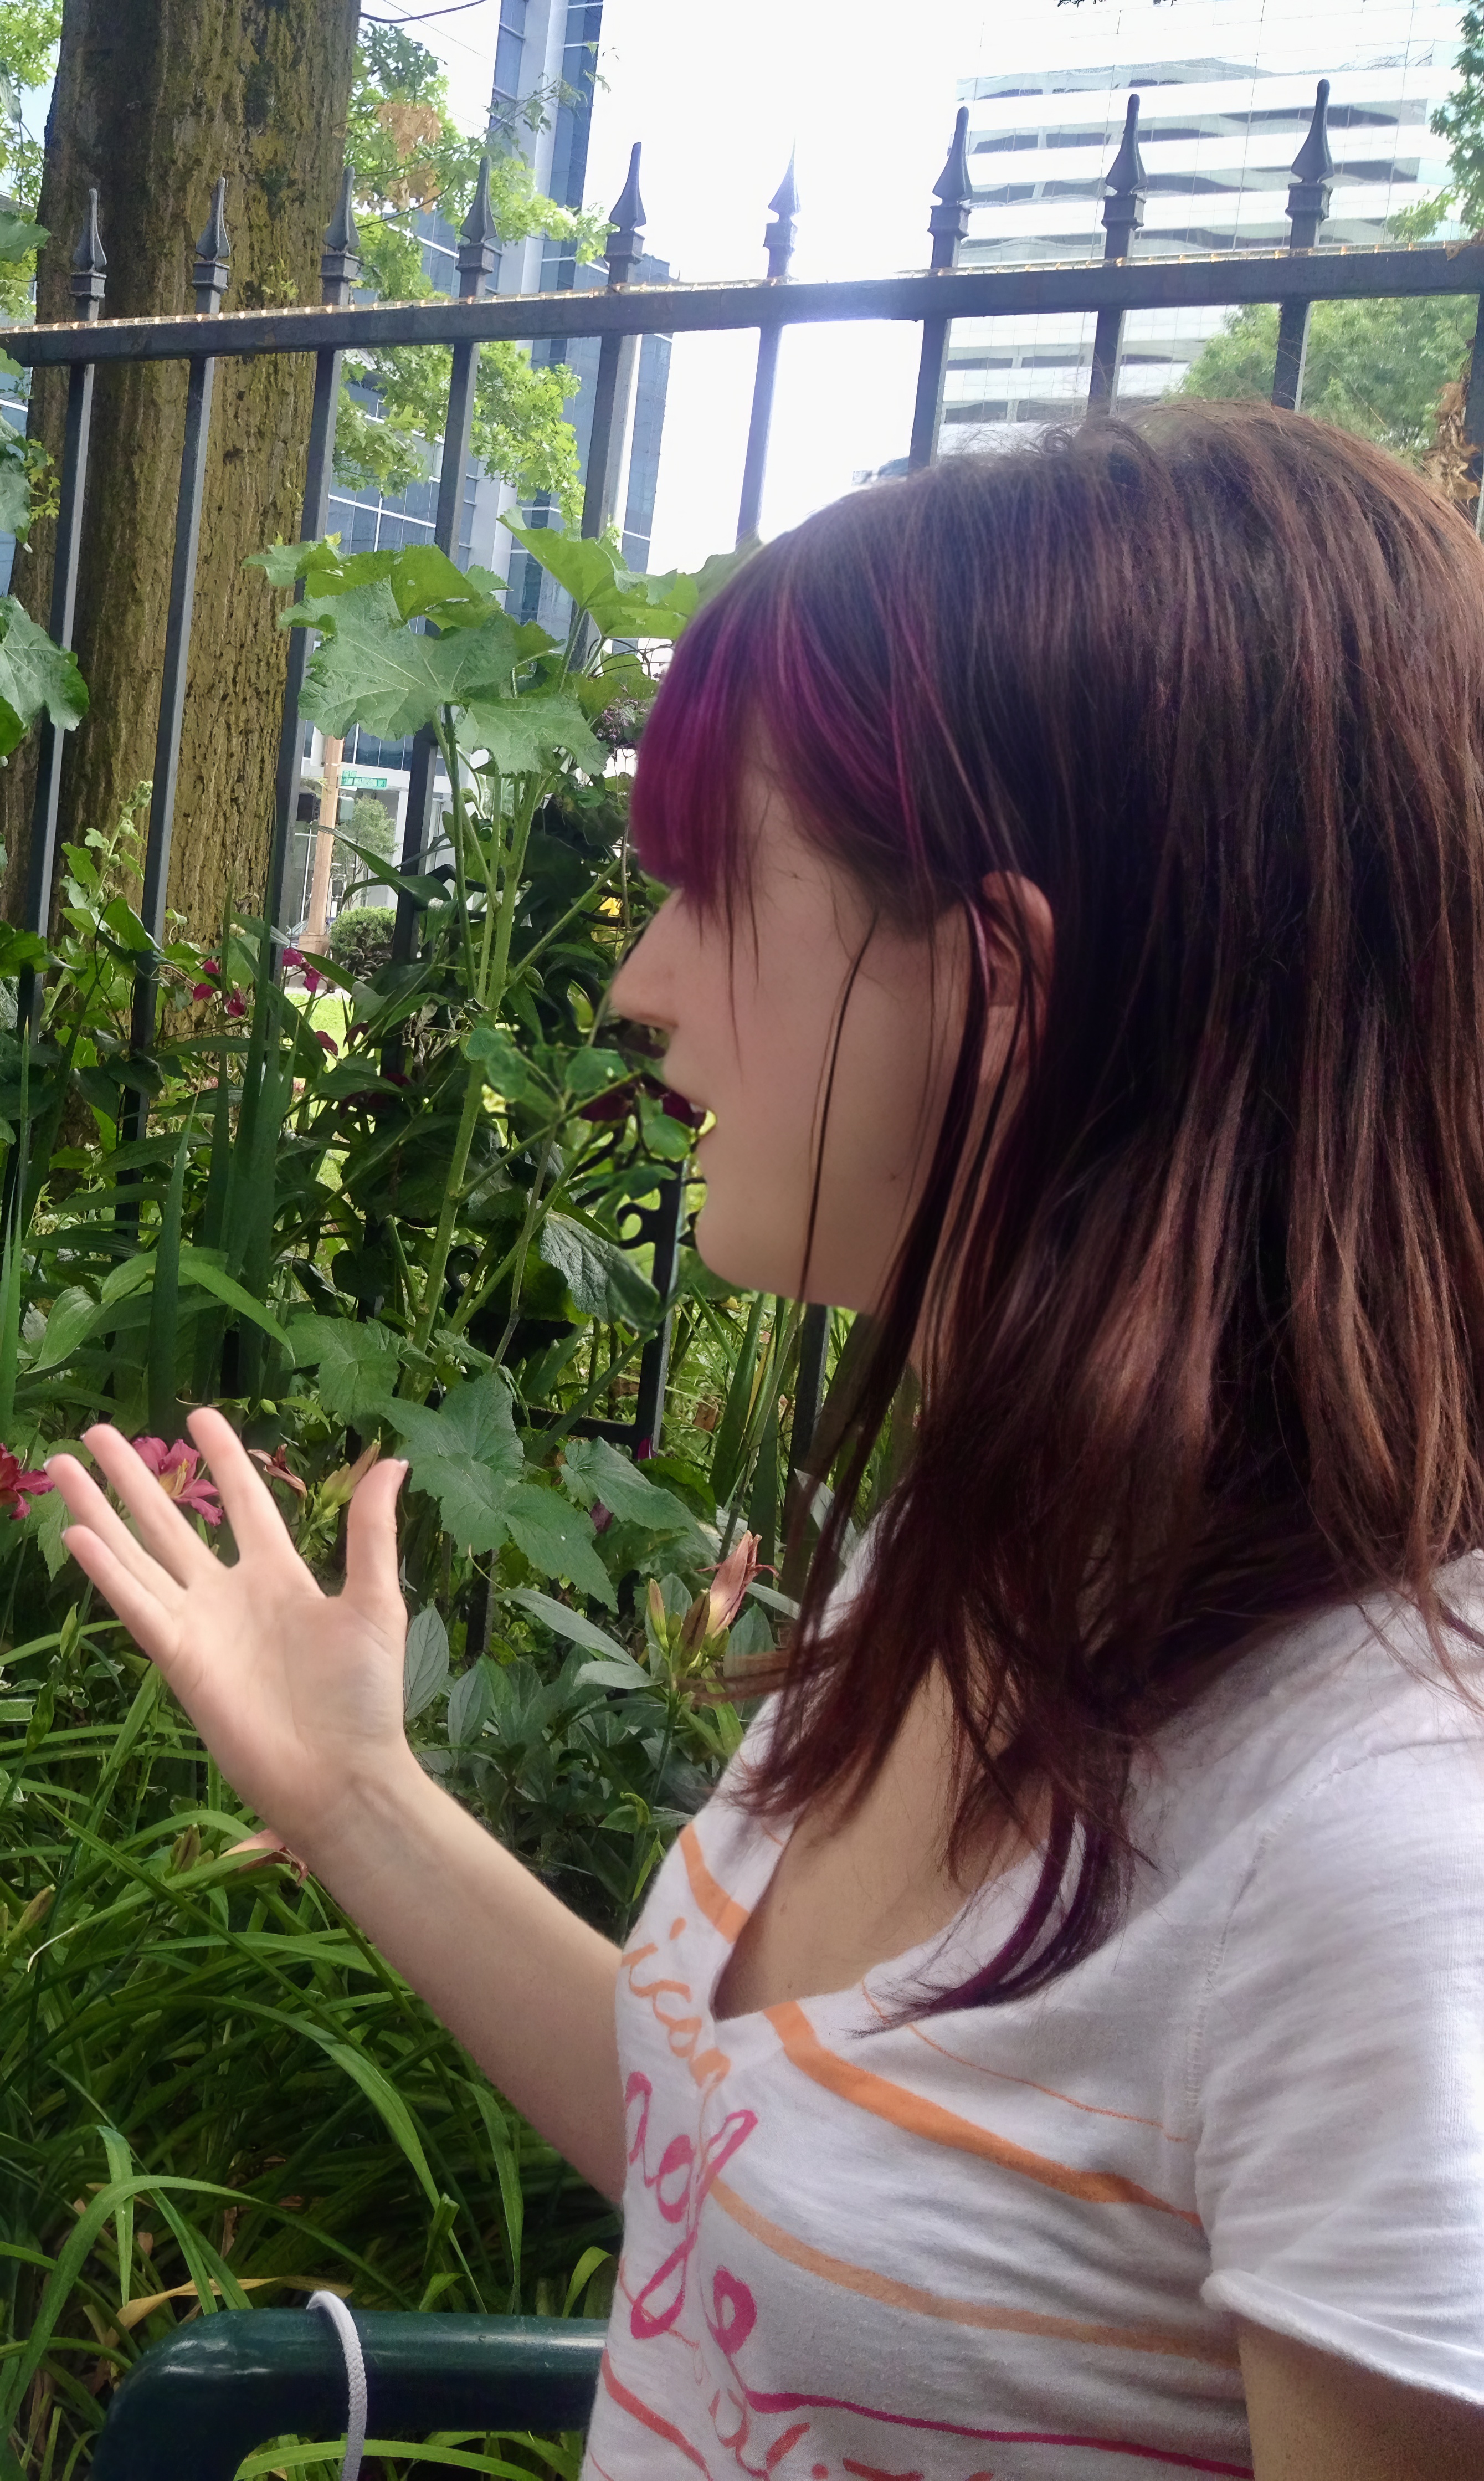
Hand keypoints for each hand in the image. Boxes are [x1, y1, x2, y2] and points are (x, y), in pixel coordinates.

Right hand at [46, 1411, 414, 1859]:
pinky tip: (77, 1532)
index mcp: (280, 1578)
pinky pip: (136, 1605)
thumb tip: (392, 1461)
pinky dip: (107, 1570)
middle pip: (171, 1522)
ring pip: (138, 1554)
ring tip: (65, 1464)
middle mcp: (230, 1596)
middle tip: (101, 1432)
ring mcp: (199, 1626)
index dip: (223, 1459)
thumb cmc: (364, 1696)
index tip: (199, 1415)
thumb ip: (373, 1532)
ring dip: (101, 1510)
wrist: (342, 1774)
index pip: (244, 1503)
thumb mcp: (374, 1601)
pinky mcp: (179, 1659)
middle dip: (136, 1478)